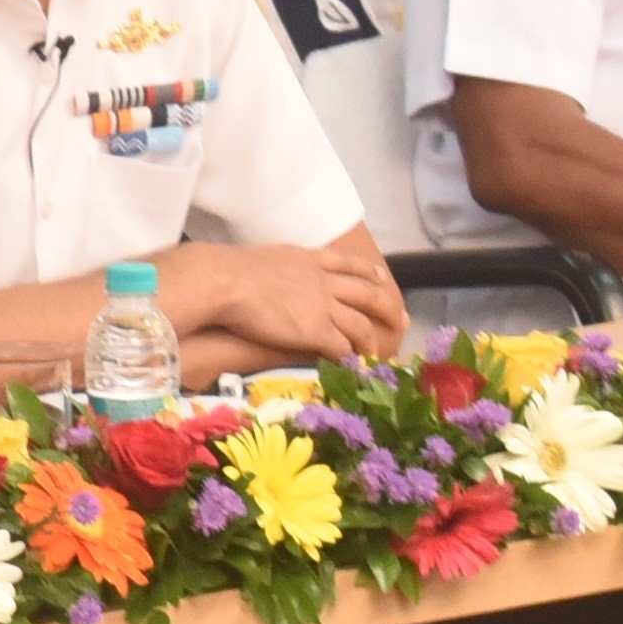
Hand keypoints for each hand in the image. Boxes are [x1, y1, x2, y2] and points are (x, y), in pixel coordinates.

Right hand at [175, 236, 406, 364]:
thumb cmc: (225, 270)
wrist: (221, 282)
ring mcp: (323, 305)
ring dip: (371, 341)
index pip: (346, 262)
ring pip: (361, 325)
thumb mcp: (261, 257)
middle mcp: (322, 279)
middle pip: (367, 292)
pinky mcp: (316, 331)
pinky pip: (343, 347)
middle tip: (401, 318)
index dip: (367, 271)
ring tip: (376, 354)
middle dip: (387, 306)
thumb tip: (270, 273)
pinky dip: (350, 357)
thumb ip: (277, 266)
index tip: (380, 277)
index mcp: (308, 258)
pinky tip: (352, 366)